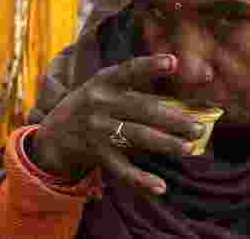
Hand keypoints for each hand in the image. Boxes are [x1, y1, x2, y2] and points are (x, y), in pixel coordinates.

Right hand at [30, 54, 205, 195]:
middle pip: (143, 109)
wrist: (50, 134)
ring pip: (137, 137)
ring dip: (165, 144)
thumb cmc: (89, 104)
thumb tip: (177, 94)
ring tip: (189, 149)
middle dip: (174, 119)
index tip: (173, 61)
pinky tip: (160, 187)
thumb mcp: (102, 87)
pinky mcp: (95, 153)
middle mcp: (99, 102)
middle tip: (198, 128)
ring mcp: (96, 129)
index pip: (129, 70)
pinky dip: (140, 179)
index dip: (151, 66)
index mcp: (104, 81)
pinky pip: (121, 168)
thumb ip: (132, 86)